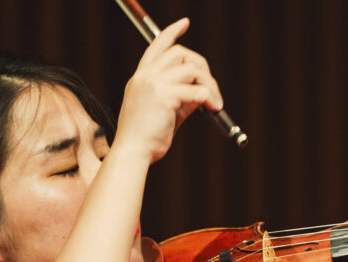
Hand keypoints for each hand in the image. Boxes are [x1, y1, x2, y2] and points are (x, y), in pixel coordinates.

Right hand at [111, 18, 223, 162]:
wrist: (132, 153)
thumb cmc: (145, 138)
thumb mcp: (163, 111)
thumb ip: (180, 97)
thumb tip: (202, 91)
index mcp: (141, 78)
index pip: (157, 45)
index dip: (172, 32)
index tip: (184, 23)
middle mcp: (145, 76)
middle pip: (181, 53)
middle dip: (202, 67)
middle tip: (211, 88)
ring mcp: (153, 84)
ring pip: (193, 70)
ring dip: (210, 85)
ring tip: (215, 103)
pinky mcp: (164, 96)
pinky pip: (197, 91)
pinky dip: (210, 98)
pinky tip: (213, 109)